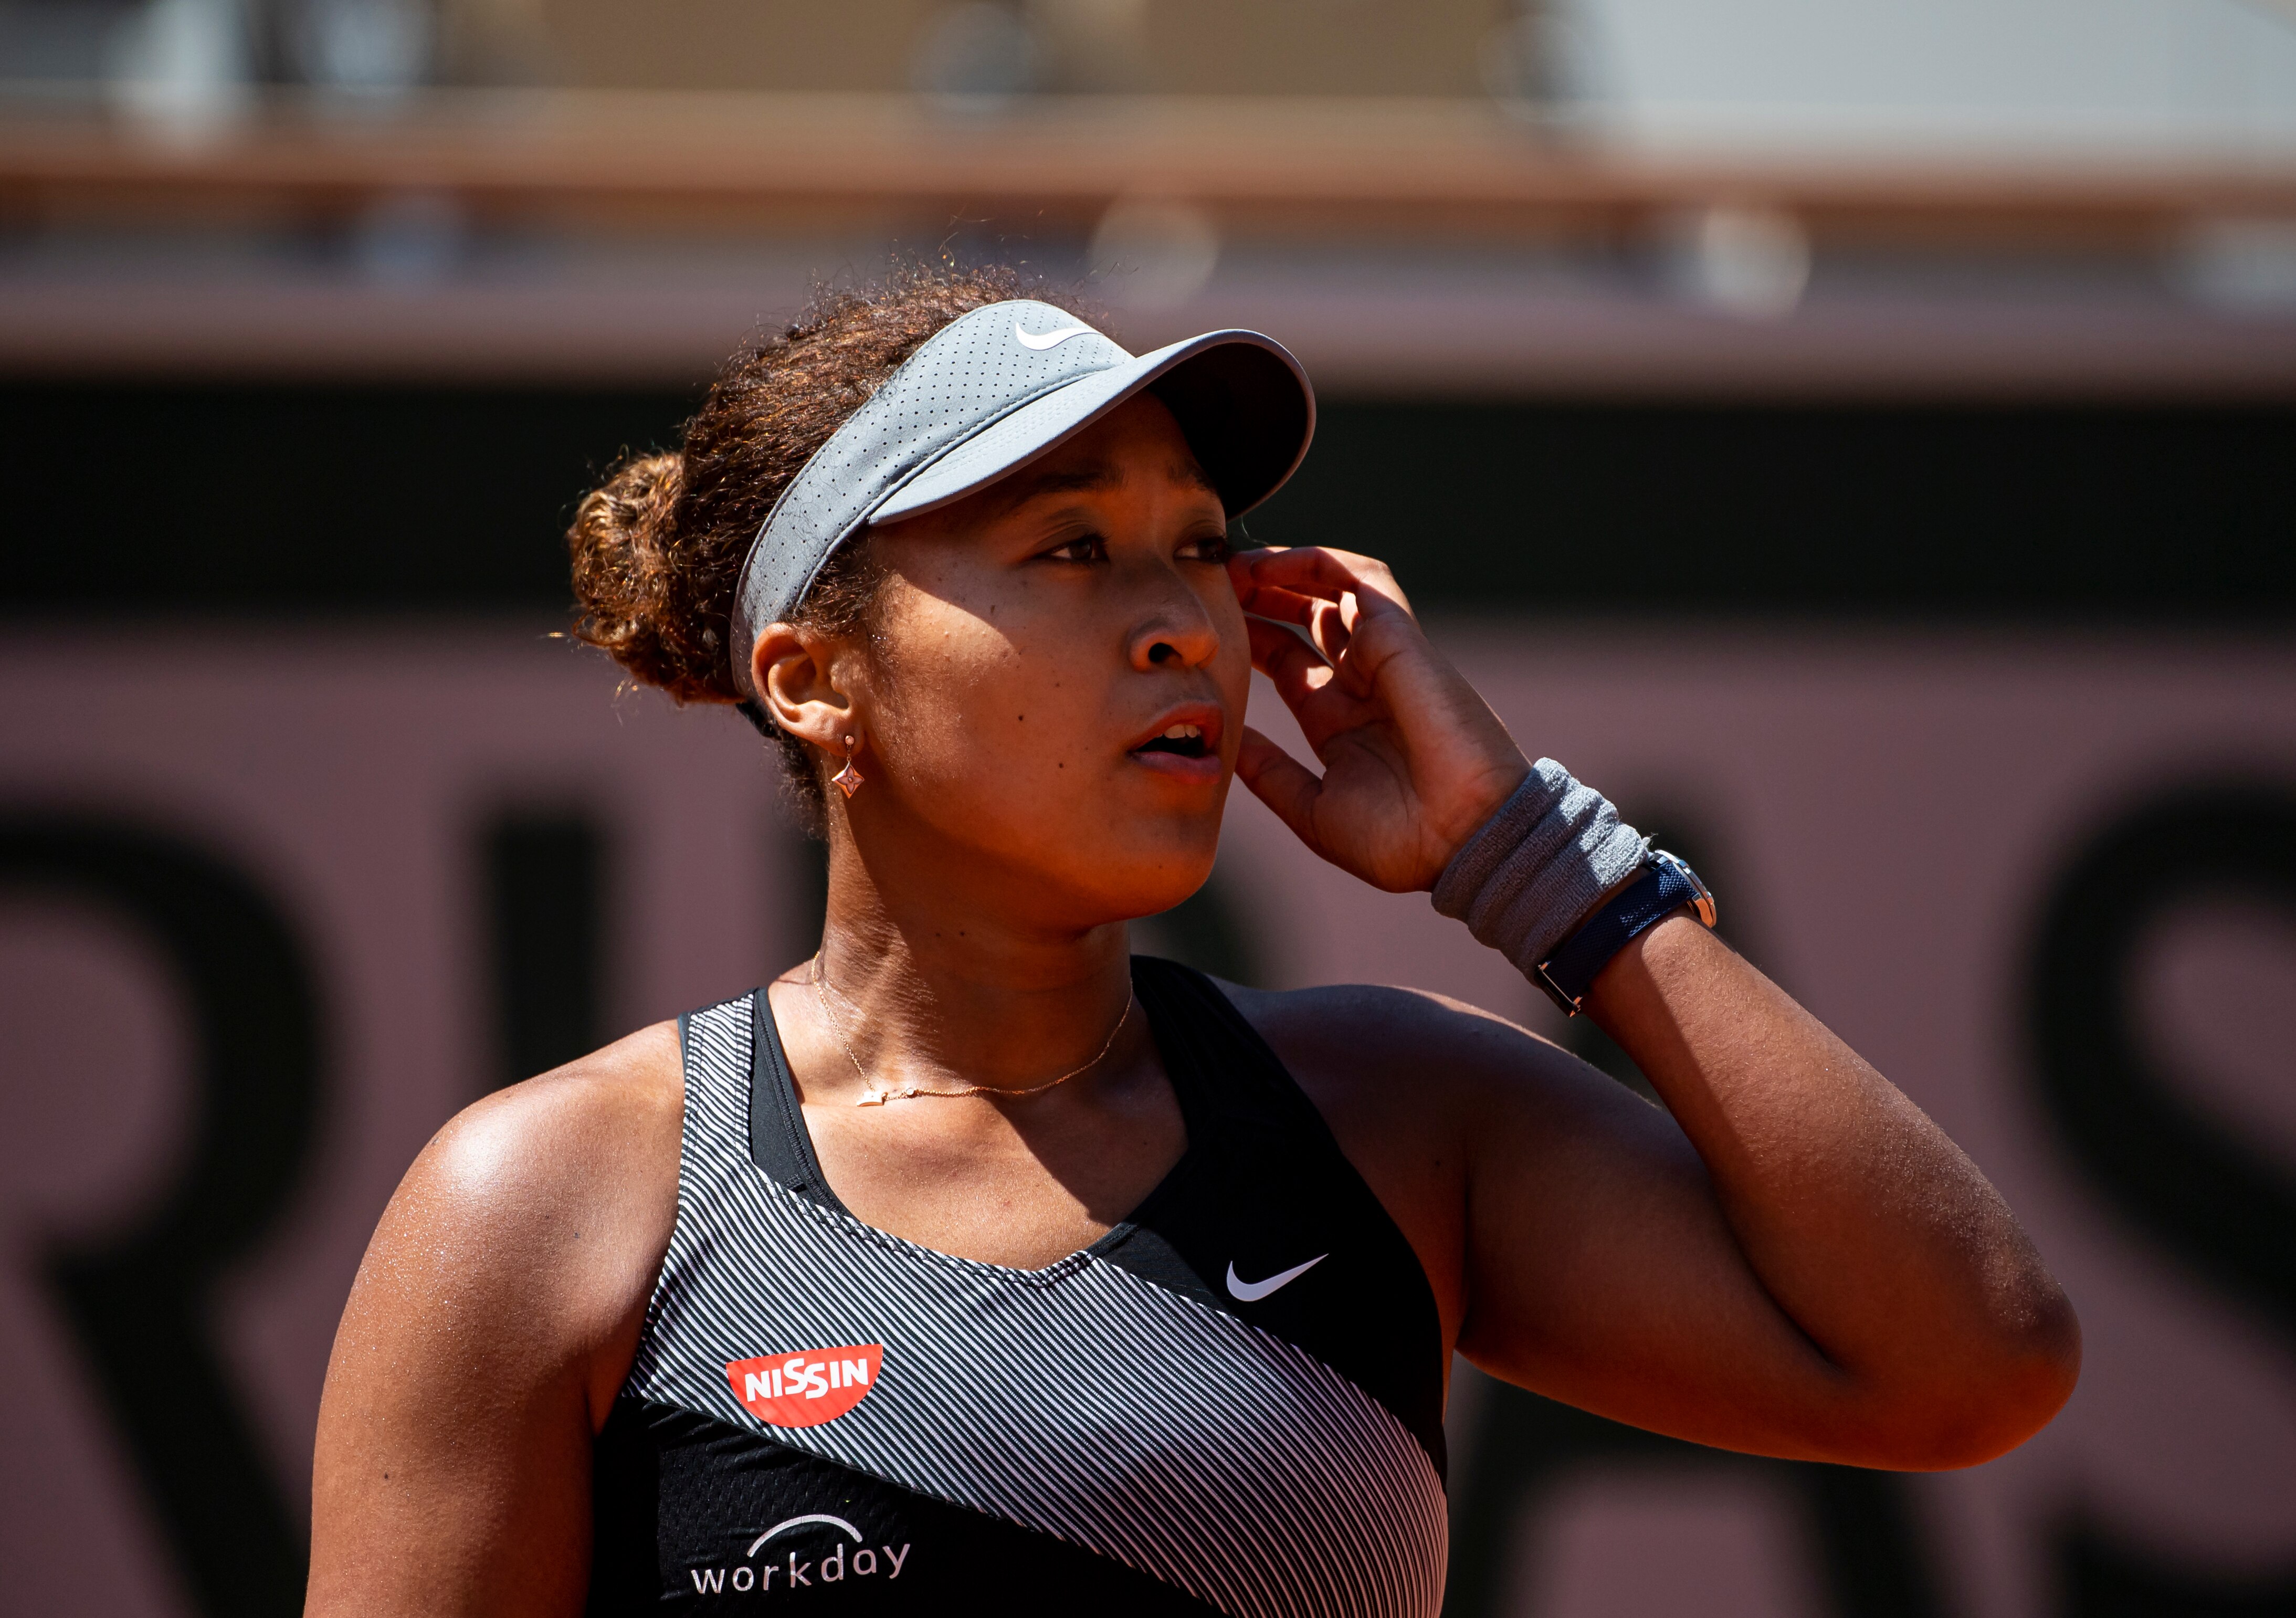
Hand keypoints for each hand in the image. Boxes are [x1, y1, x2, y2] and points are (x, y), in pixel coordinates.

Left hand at [1227, 546, 1530, 892]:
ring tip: (1232, 567)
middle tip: (1211, 585)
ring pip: (1330, 589)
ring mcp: (1382, 657)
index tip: (1206, 628)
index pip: (1285, 662)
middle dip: (1258, 596)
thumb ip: (1269, 772)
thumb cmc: (1398, 842)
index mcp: (1339, 721)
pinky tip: (1269, 564)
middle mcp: (1360, 682)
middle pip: (1304, 617)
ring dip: (1281, 571)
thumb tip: (1226, 740)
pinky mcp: (1401, 638)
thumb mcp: (1312, 808)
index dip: (1247, 637)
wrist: (1462, 842)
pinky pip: (1360, 579)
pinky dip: (1316, 562)